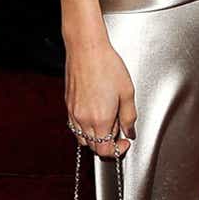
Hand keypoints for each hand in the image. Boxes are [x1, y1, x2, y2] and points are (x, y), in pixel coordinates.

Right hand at [66, 36, 136, 156]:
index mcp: (100, 120)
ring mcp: (73, 113)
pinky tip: (95, 112)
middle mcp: (84, 120)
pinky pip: (75, 126)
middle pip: (94, 146)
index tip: (125, 141)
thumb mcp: (127, 91)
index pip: (105, 150)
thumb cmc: (107, 65)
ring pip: (82, 138)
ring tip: (108, 118)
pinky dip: (85, 127)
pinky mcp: (68, 105)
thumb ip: (129, 116)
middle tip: (119, 126)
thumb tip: (130, 132)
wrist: (87, 49)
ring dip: (95, 136)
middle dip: (108, 142)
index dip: (118, 150)